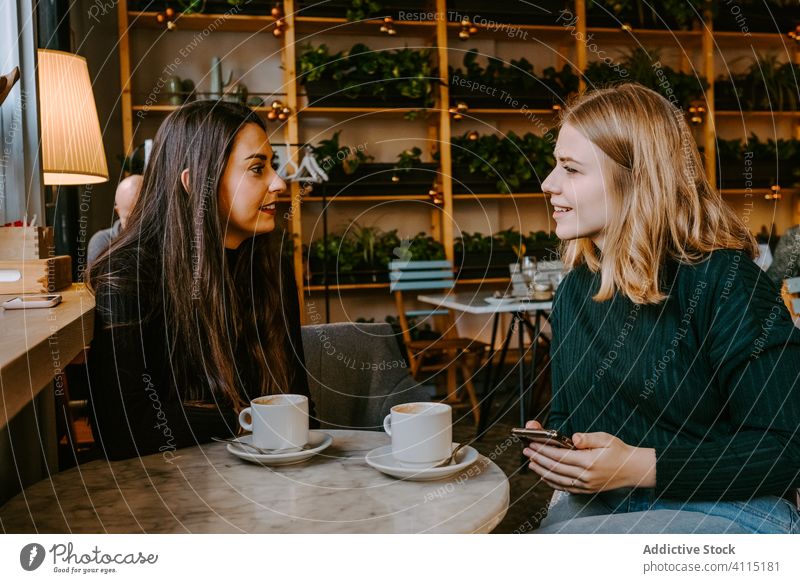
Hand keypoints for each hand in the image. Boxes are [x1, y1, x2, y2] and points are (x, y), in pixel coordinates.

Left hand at [522, 423, 655, 493]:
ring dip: (542, 471)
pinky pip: (564, 488)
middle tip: (526, 451)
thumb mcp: (605, 438)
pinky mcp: (586, 490)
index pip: (560, 456)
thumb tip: (573, 437)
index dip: (543, 450)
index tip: (532, 443)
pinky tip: (544, 475)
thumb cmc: (619, 451)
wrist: (633, 469)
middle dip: (538, 458)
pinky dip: (552, 482)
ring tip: (531, 462)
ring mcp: (585, 485)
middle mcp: (585, 476)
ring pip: (557, 479)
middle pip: (555, 468)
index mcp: (589, 462)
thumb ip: (588, 438)